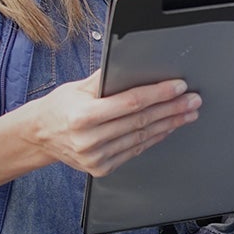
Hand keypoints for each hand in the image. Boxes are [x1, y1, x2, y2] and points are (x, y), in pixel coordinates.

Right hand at [19, 76, 198, 176]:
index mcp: (83, 116)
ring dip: (169, 124)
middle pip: (141, 122)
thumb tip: (135, 65)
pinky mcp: (101, 168)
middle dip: (172, 109)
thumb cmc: (59, 107)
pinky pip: (134, 150)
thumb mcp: (77, 87)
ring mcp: (96, 158)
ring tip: (187, 113)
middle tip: (193, 100)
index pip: (130, 103)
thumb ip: (105, 79)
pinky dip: (154, 138)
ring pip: (141, 138)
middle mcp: (89, 140)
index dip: (158, 94)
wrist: (40, 137)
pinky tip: (168, 128)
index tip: (178, 87)